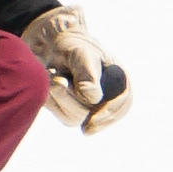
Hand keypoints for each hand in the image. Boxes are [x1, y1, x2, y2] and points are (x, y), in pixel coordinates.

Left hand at [25, 5, 131, 132]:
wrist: (55, 47)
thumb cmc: (73, 47)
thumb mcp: (81, 55)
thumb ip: (88, 74)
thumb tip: (94, 99)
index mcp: (120, 81)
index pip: (122, 104)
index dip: (107, 115)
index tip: (90, 124)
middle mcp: (109, 97)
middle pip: (95, 114)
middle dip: (71, 98)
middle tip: (55, 77)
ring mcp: (91, 108)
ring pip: (76, 117)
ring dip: (59, 96)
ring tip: (53, 74)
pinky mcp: (74, 113)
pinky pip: (63, 115)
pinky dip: (52, 100)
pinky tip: (50, 82)